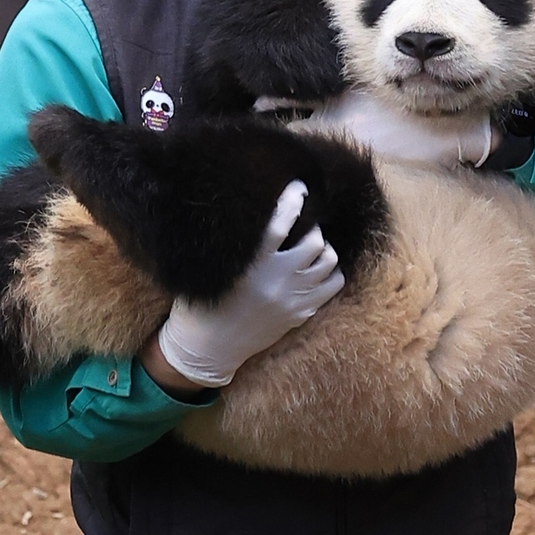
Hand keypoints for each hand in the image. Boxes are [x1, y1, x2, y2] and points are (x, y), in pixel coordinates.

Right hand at [154, 182, 343, 388]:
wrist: (208, 348)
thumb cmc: (202, 299)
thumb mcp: (213, 266)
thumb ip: (234, 240)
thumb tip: (246, 205)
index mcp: (253, 264)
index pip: (281, 222)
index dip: (293, 199)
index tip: (298, 187)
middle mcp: (277, 280)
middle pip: (315, 241)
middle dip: (312, 227)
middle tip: (302, 224)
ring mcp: (293, 298)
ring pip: (328, 261)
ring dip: (322, 248)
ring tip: (310, 246)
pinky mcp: (301, 313)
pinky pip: (332, 285)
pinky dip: (330, 272)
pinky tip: (315, 268)